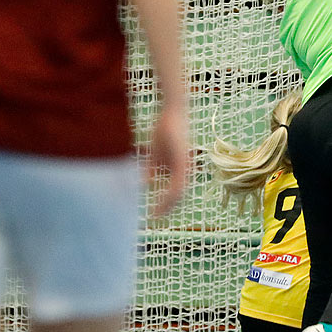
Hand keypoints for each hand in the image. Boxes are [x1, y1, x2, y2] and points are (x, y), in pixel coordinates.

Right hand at [145, 106, 190, 220]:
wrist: (172, 112)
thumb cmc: (165, 129)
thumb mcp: (155, 153)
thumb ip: (151, 168)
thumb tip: (145, 182)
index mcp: (180, 168)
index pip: (175, 191)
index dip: (166, 204)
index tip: (155, 214)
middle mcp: (185, 169)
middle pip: (178, 196)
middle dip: (166, 209)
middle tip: (156, 219)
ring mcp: (186, 166)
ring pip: (179, 193)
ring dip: (167, 205)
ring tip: (157, 214)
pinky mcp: (183, 161)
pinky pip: (178, 183)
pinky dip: (170, 194)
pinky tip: (162, 201)